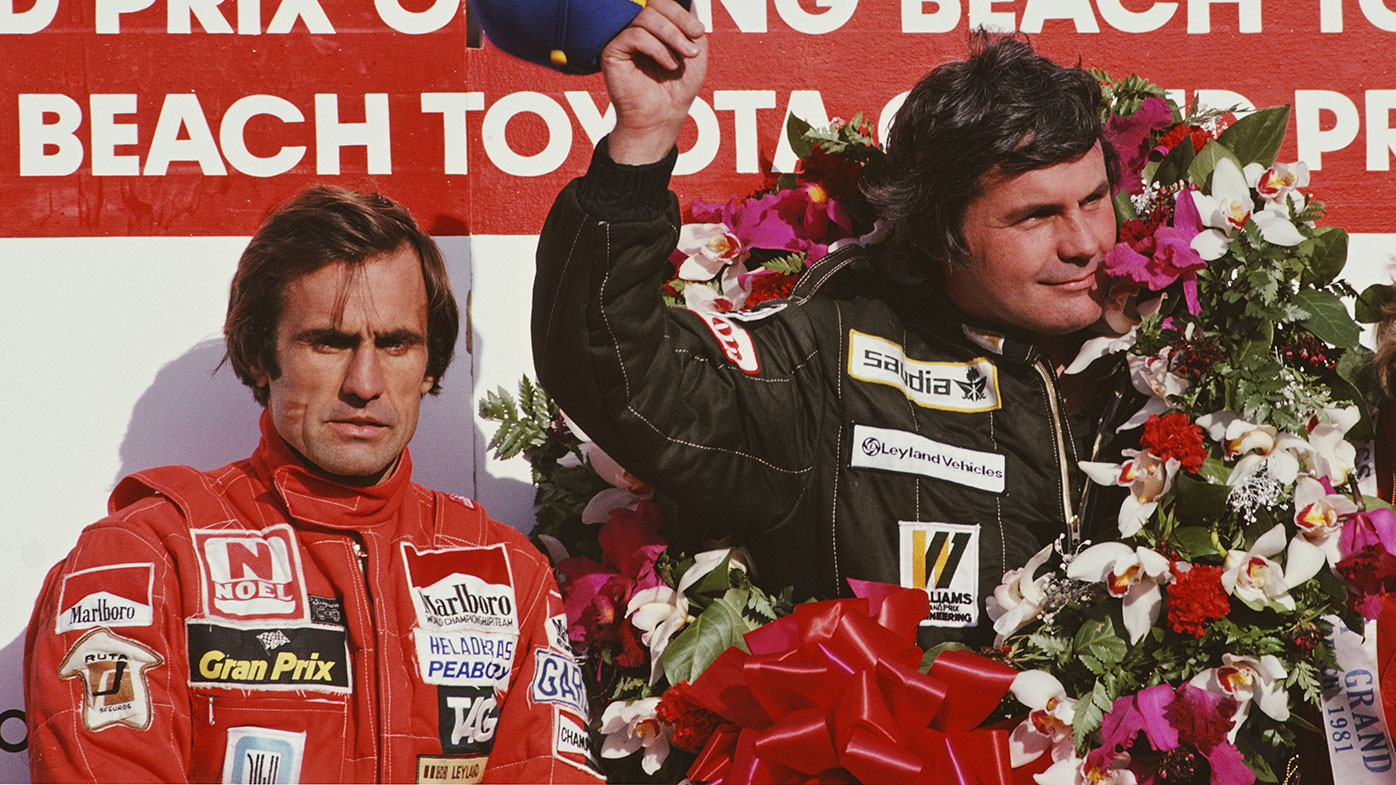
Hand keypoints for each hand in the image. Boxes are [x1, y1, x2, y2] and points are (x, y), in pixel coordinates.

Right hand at [601, 0, 707, 164]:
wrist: (662, 117)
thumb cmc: (678, 87)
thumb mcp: (695, 50)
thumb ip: (691, 23)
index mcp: (652, 24)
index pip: (662, 1)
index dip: (680, 10)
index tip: (699, 31)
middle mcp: (633, 26)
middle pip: (654, 2)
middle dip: (679, 19)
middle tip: (695, 36)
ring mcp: (621, 37)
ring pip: (646, 17)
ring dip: (672, 36)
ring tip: (685, 56)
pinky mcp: (611, 50)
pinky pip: (634, 35)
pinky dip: (657, 49)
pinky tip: (669, 65)